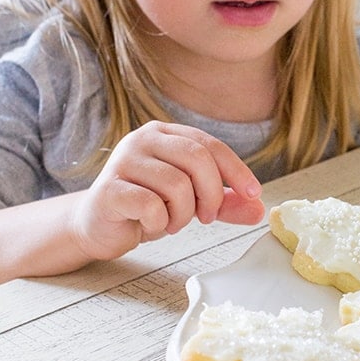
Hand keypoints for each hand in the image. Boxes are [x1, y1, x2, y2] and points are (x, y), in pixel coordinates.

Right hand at [70, 121, 264, 260]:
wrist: (99, 227)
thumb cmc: (145, 208)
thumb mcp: (192, 202)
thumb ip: (224, 203)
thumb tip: (260, 209)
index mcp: (164, 133)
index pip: (209, 145)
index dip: (236, 170)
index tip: (253, 194)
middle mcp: (142, 139)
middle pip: (197, 158)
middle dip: (212, 194)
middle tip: (207, 217)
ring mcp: (122, 161)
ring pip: (177, 184)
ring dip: (183, 213)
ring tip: (172, 222)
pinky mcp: (109, 189)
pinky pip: (151, 205)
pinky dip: (160, 222)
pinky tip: (151, 225)